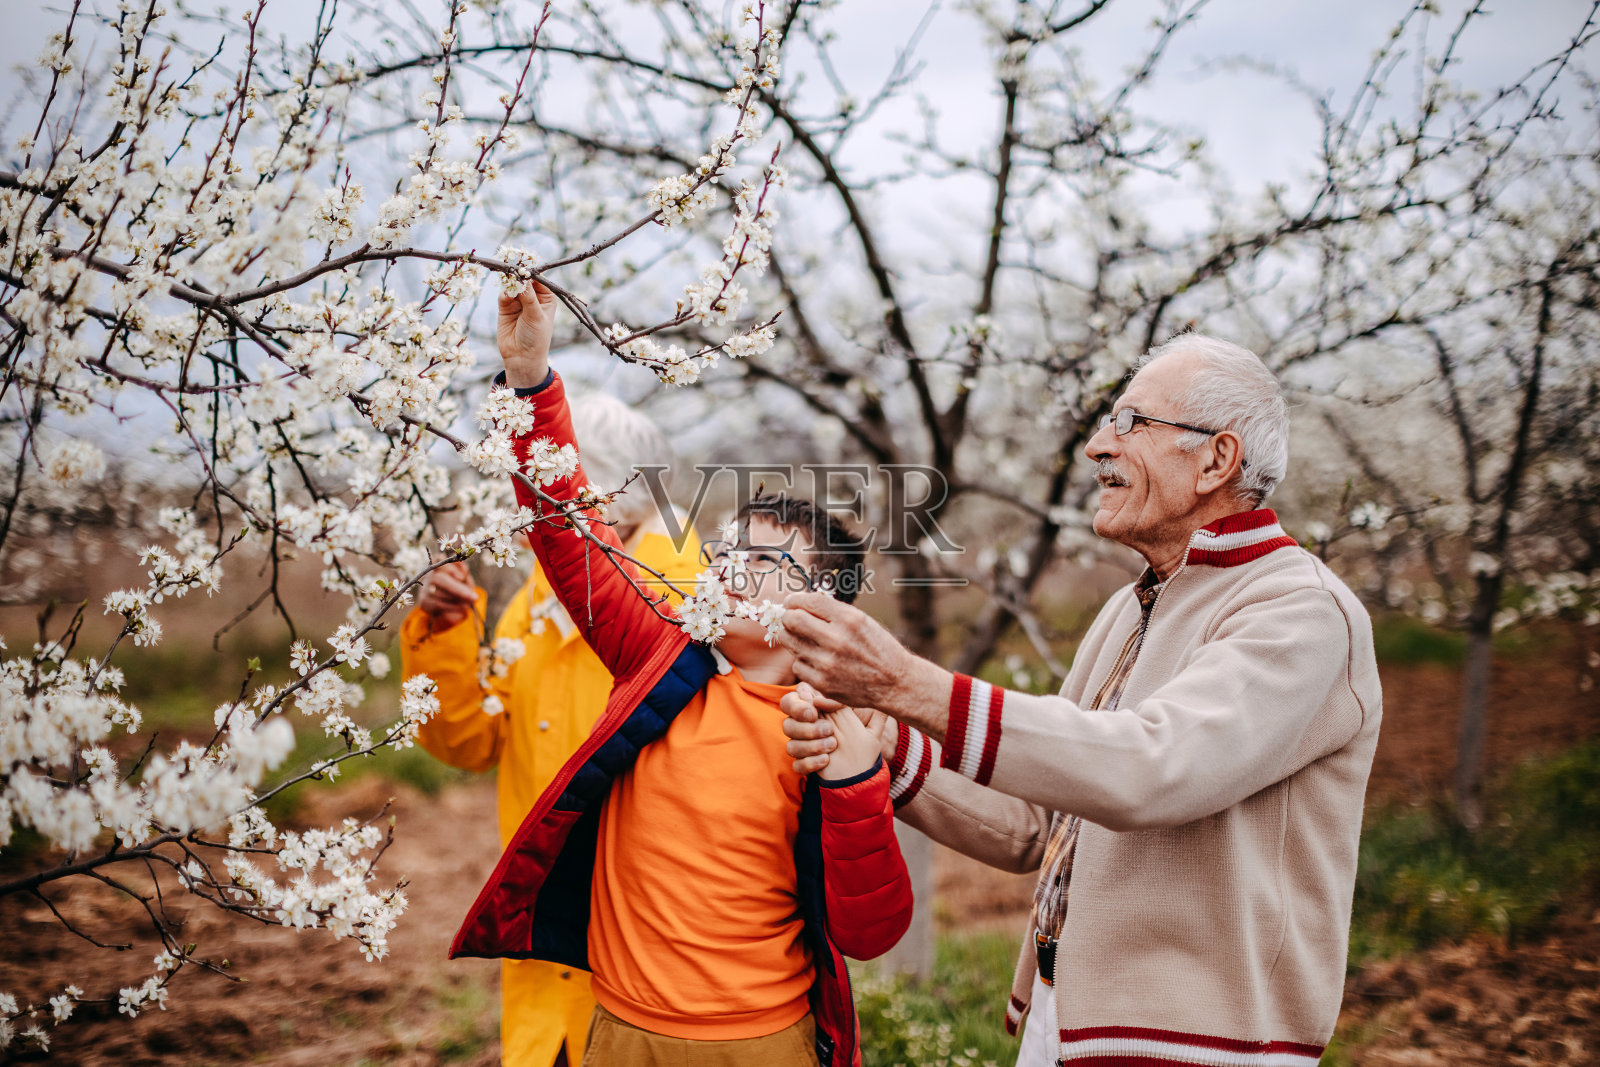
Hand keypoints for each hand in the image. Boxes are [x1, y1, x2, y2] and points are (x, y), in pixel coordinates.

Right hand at [417, 561, 477, 631]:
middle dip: (457, 588)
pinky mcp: (424, 601)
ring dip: (457, 599)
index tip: (462, 577)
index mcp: (438, 565)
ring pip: (439, 593)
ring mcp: (424, 588)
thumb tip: (461, 562)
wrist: (449, 605)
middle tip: (474, 597)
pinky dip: (453, 606)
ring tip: (470, 601)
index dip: (449, 568)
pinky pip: (438, 604)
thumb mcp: (464, 578)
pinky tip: (463, 607)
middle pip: (438, 578)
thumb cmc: (458, 587)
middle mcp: (428, 575)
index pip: (439, 560)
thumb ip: (463, 571)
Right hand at [497, 278, 558, 387]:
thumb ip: (528, 296)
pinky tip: (506, 295)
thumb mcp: (535, 316)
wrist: (521, 357)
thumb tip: (523, 276)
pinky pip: (504, 293)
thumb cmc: (536, 338)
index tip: (523, 268)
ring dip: (510, 282)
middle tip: (512, 270)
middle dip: (518, 274)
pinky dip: (504, 292)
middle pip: (524, 279)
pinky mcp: (506, 306)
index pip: (539, 279)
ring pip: (513, 284)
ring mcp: (519, 300)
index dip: (531, 272)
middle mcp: (533, 296)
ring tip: (509, 281)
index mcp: (546, 297)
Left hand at [779, 591, 922, 709]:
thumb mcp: (862, 621)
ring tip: (805, 639)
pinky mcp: (822, 682)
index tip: (791, 602)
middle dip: (788, 617)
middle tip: (791, 619)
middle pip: (792, 620)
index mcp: (849, 619)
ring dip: (793, 638)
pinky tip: (817, 660)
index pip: (809, 601)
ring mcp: (828, 663)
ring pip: (790, 643)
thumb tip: (801, 602)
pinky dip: (803, 661)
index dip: (794, 599)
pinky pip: (797, 665)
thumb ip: (832, 611)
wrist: (894, 683)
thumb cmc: (877, 648)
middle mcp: (837, 639)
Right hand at [781, 682, 888, 775]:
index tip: (814, 712)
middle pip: (787, 723)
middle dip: (805, 727)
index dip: (797, 705)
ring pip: (791, 745)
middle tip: (828, 729)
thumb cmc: (865, 728)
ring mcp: (804, 746)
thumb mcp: (863, 711)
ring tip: (833, 745)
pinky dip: (811, 763)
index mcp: (815, 708)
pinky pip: (797, 765)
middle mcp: (805, 726)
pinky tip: (826, 760)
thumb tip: (819, 700)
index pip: (791, 700)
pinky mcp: (806, 764)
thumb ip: (842, 700)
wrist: (869, 759)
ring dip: (811, 745)